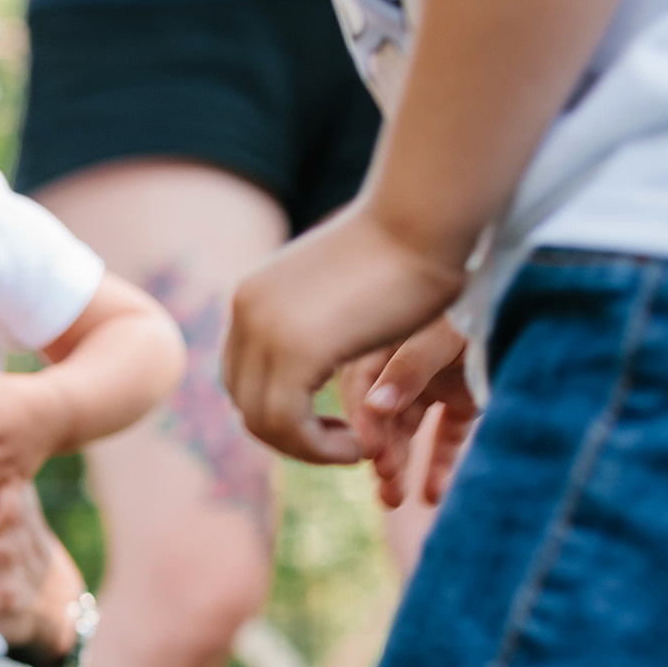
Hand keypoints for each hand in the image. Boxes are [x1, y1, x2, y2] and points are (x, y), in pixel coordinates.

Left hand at [226, 203, 469, 463]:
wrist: (426, 217)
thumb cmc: (407, 248)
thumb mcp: (341, 287)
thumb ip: (314, 319)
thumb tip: (312, 347)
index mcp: (250, 297)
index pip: (241, 376)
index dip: (280, 410)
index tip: (329, 423)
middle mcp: (245, 312)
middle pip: (245, 401)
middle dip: (290, 435)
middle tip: (342, 445)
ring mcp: (262, 330)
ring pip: (262, 420)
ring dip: (308, 448)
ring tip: (355, 448)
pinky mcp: (293, 350)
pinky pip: (288, 425)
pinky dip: (320, 449)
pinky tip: (358, 446)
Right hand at [342, 316, 477, 509]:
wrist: (534, 294)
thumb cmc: (478, 306)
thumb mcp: (440, 334)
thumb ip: (409, 369)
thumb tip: (375, 407)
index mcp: (386, 344)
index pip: (363, 389)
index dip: (365, 424)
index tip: (371, 456)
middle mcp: (404, 365)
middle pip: (384, 416)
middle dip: (382, 452)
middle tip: (387, 485)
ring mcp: (433, 381)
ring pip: (410, 430)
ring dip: (402, 464)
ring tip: (396, 500)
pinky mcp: (462, 396)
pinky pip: (447, 434)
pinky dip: (442, 462)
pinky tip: (435, 493)